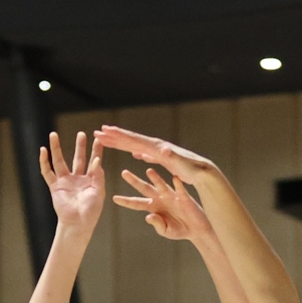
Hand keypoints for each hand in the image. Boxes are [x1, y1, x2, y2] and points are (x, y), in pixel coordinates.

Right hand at [41, 131, 105, 235]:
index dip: (96, 150)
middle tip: (81, 133)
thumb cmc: (91, 211)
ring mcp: (65, 182)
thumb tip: (97, 160)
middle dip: (80, 146)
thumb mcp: (99, 192)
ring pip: (59, 161)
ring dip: (56, 148)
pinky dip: (44, 162)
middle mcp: (77, 179)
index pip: (93, 161)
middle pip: (78, 158)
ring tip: (53, 134)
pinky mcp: (55, 187)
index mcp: (90, 180)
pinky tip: (42, 151)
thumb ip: (98, 176)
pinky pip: (47, 172)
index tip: (99, 139)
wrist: (78, 223)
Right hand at [95, 125, 217, 186]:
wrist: (203, 171)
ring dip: (122, 143)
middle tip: (98, 132)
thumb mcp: (181, 164)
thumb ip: (172, 157)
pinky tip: (134, 153)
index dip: (118, 136)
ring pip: (136, 146)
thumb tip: (163, 150)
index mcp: (156, 148)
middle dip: (114, 136)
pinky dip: (136, 152)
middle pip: (131, 140)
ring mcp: (159, 151)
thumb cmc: (192, 170)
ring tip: (110, 140)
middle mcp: (156, 147)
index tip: (104, 131)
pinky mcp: (162, 158)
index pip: (133, 140)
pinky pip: (145, 153)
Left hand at [113, 167, 209, 244]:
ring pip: (160, 185)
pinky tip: (174, 178)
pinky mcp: (184, 196)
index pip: (136, 203)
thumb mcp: (166, 231)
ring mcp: (171, 196)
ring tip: (148, 171)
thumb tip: (148, 217)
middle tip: (123, 172)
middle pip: (144, 188)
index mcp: (153, 207)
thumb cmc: (179, 230)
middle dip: (134, 181)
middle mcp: (160, 198)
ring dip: (155, 178)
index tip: (114, 198)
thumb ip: (157, 224)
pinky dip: (177, 184)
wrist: (196, 229)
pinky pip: (180, 189)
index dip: (126, 201)